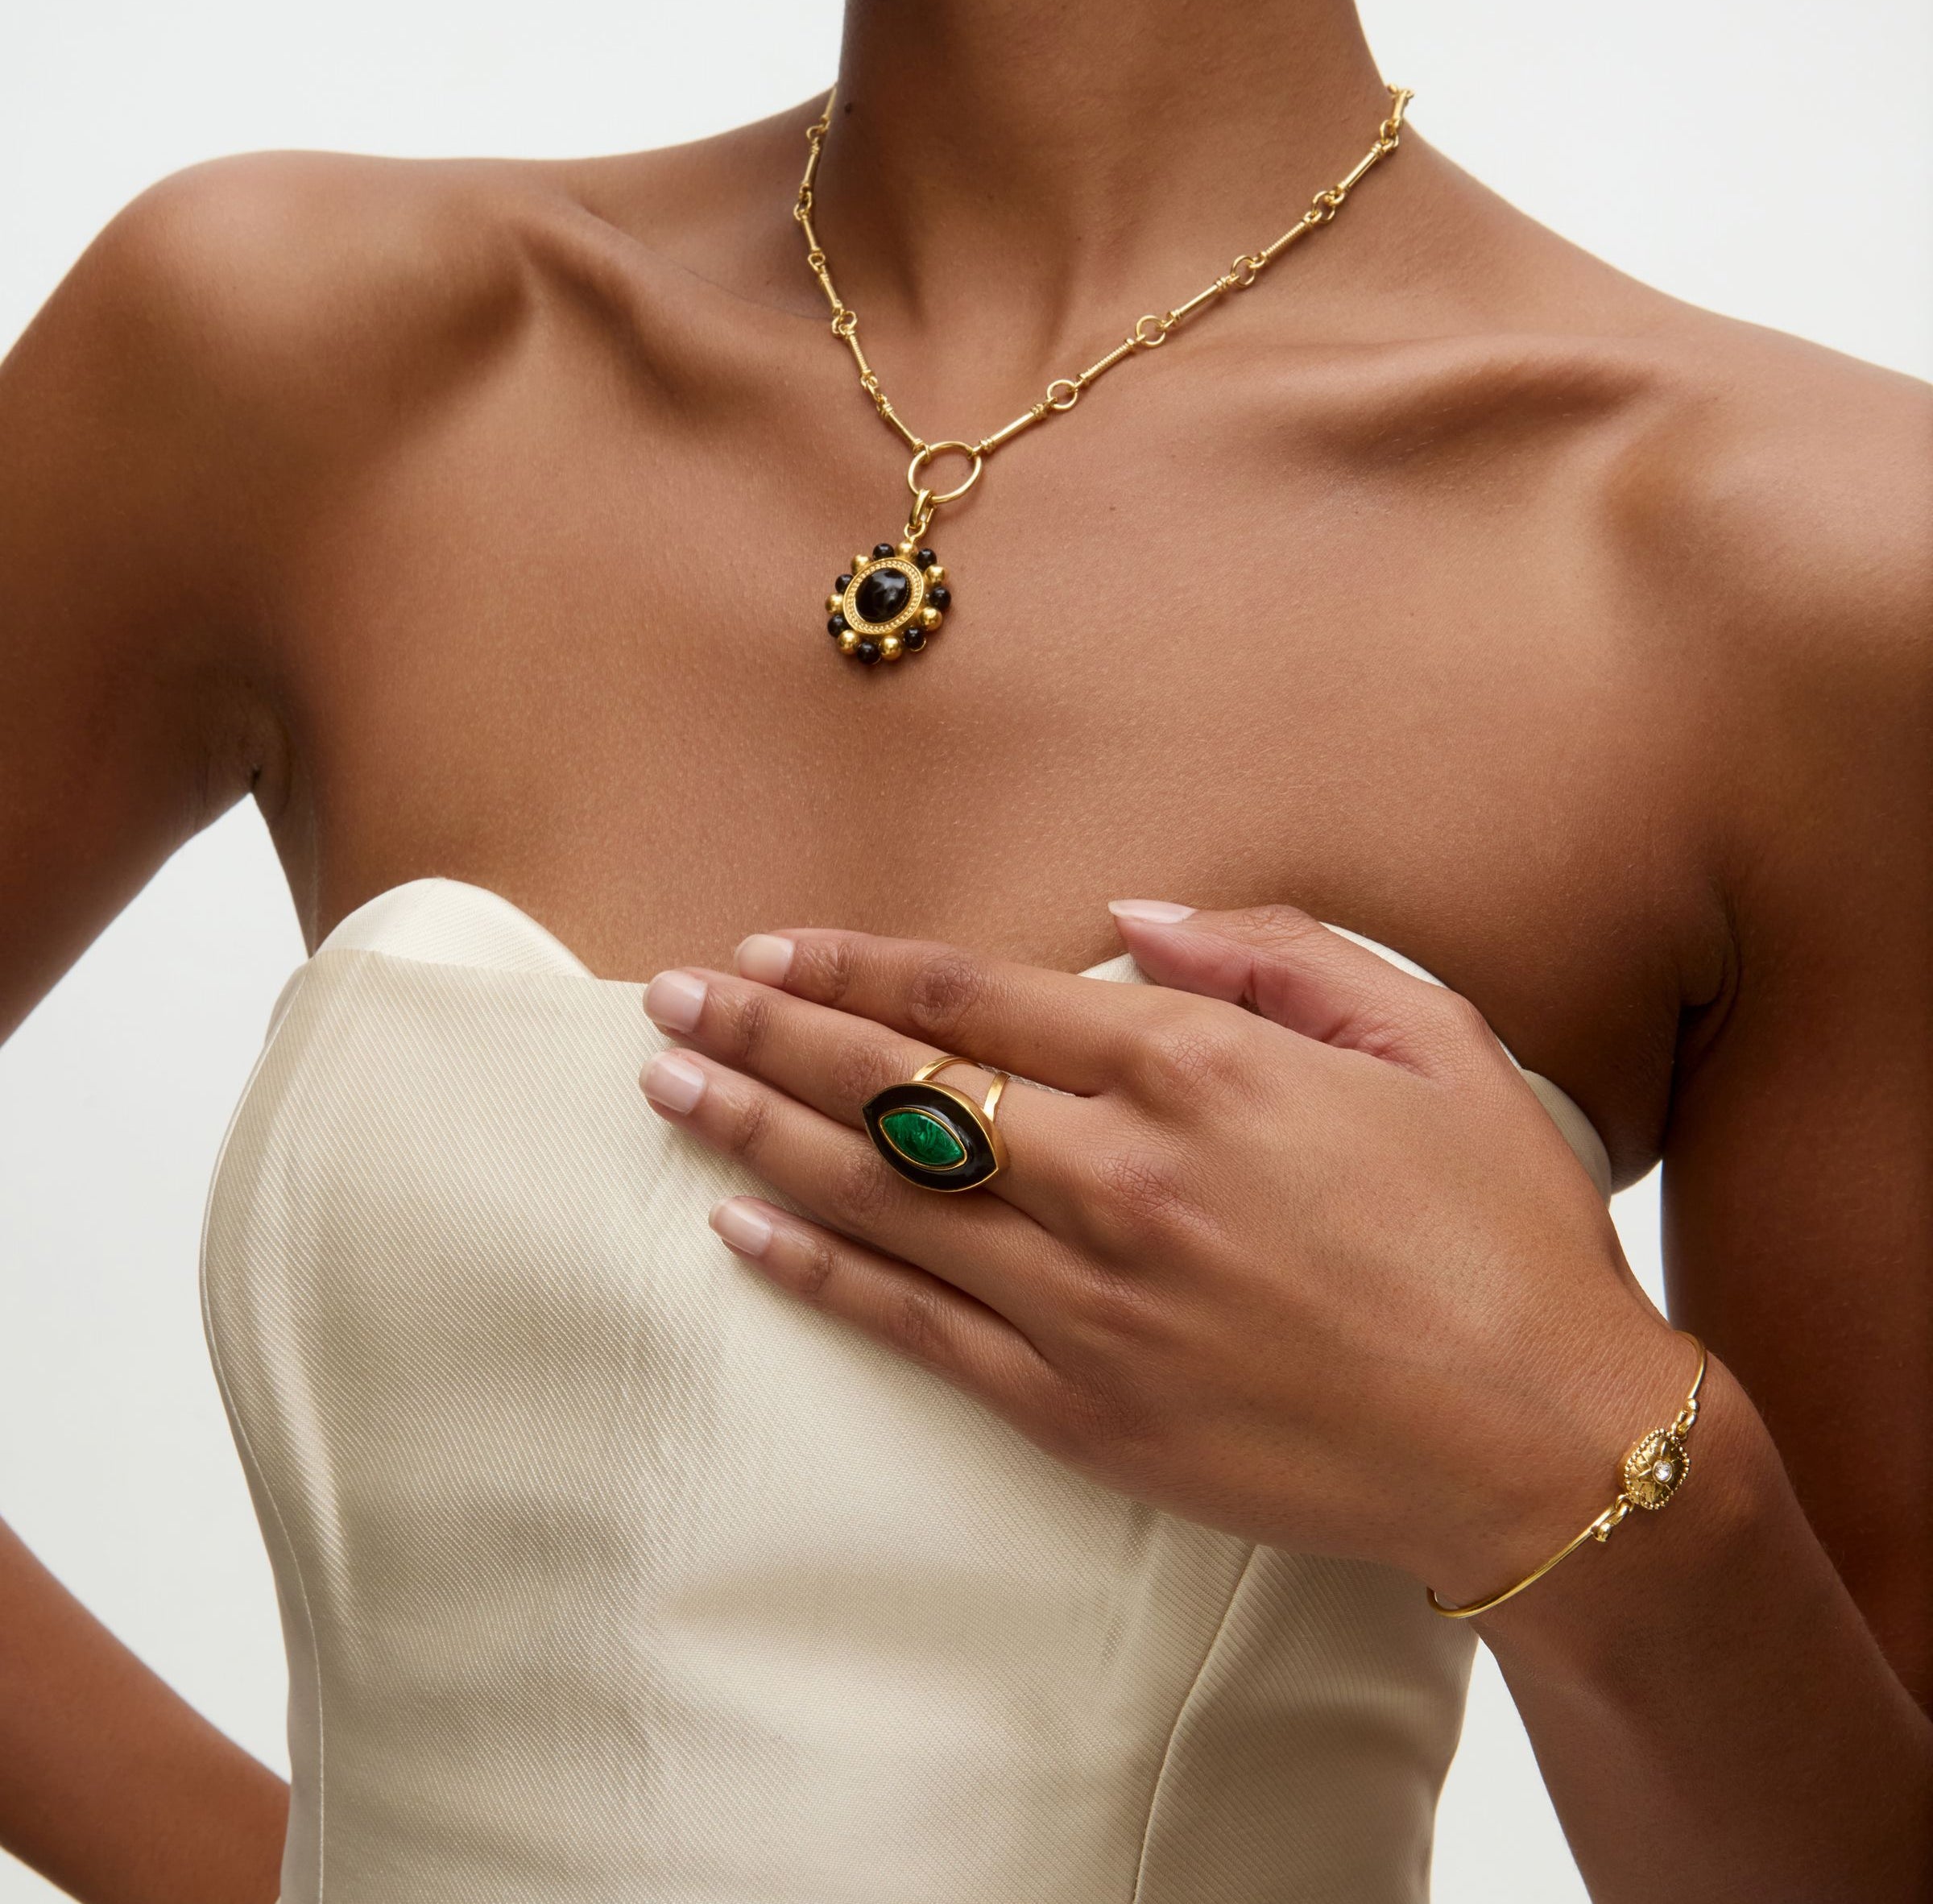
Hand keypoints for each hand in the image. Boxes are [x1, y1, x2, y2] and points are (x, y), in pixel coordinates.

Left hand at [641, 902, 1686, 1600]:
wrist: (1549, 1442)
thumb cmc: (1499, 1225)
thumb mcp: (1425, 1036)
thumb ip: (1275, 950)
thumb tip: (1129, 912)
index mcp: (1198, 1068)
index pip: (976, 995)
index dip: (858, 965)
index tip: (772, 948)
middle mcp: (1122, 1174)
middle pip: (897, 1085)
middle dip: (768, 1032)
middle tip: (665, 1001)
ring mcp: (1094, 1298)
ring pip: (881, 1198)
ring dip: (758, 1134)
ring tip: (665, 1091)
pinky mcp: (1086, 1409)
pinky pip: (916, 1327)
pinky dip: (817, 1274)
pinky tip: (741, 1230)